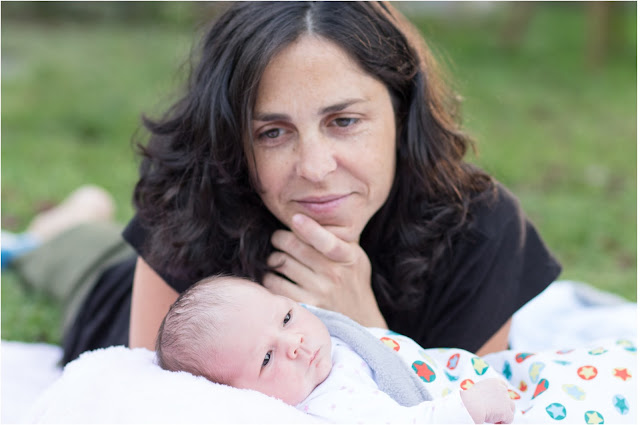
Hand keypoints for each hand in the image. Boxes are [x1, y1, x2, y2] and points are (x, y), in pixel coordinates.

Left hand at [263, 213, 386, 327]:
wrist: (360, 320)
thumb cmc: (353, 281)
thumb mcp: (356, 256)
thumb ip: (339, 237)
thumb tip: (315, 213)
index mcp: (347, 257)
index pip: (326, 241)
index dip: (309, 228)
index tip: (295, 218)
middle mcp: (333, 274)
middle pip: (294, 247)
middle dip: (279, 238)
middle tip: (278, 238)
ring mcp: (318, 292)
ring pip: (280, 263)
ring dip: (273, 257)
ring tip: (277, 258)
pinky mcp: (305, 307)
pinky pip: (274, 285)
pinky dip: (269, 277)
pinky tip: (275, 275)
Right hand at [460, 378, 514, 423]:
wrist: (470, 405)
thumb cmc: (468, 399)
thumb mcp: (477, 390)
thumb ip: (486, 392)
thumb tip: (486, 400)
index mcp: (494, 382)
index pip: (503, 385)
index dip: (501, 394)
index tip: (496, 401)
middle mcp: (502, 389)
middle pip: (507, 398)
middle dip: (503, 405)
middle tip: (494, 411)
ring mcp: (505, 400)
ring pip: (511, 408)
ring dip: (505, 413)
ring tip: (494, 418)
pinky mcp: (506, 411)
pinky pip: (508, 419)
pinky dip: (502, 422)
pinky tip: (494, 423)